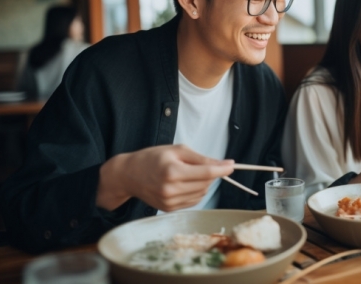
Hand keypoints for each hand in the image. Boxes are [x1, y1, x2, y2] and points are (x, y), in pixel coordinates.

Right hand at [96, 144, 233, 211]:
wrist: (128, 175)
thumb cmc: (152, 158)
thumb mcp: (176, 150)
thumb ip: (200, 158)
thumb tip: (222, 164)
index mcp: (172, 172)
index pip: (206, 173)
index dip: (222, 169)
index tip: (232, 165)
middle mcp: (170, 189)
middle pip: (205, 184)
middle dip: (212, 174)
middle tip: (207, 164)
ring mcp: (169, 202)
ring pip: (202, 193)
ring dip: (204, 183)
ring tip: (190, 172)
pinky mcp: (169, 209)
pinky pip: (194, 200)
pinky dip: (196, 191)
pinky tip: (186, 183)